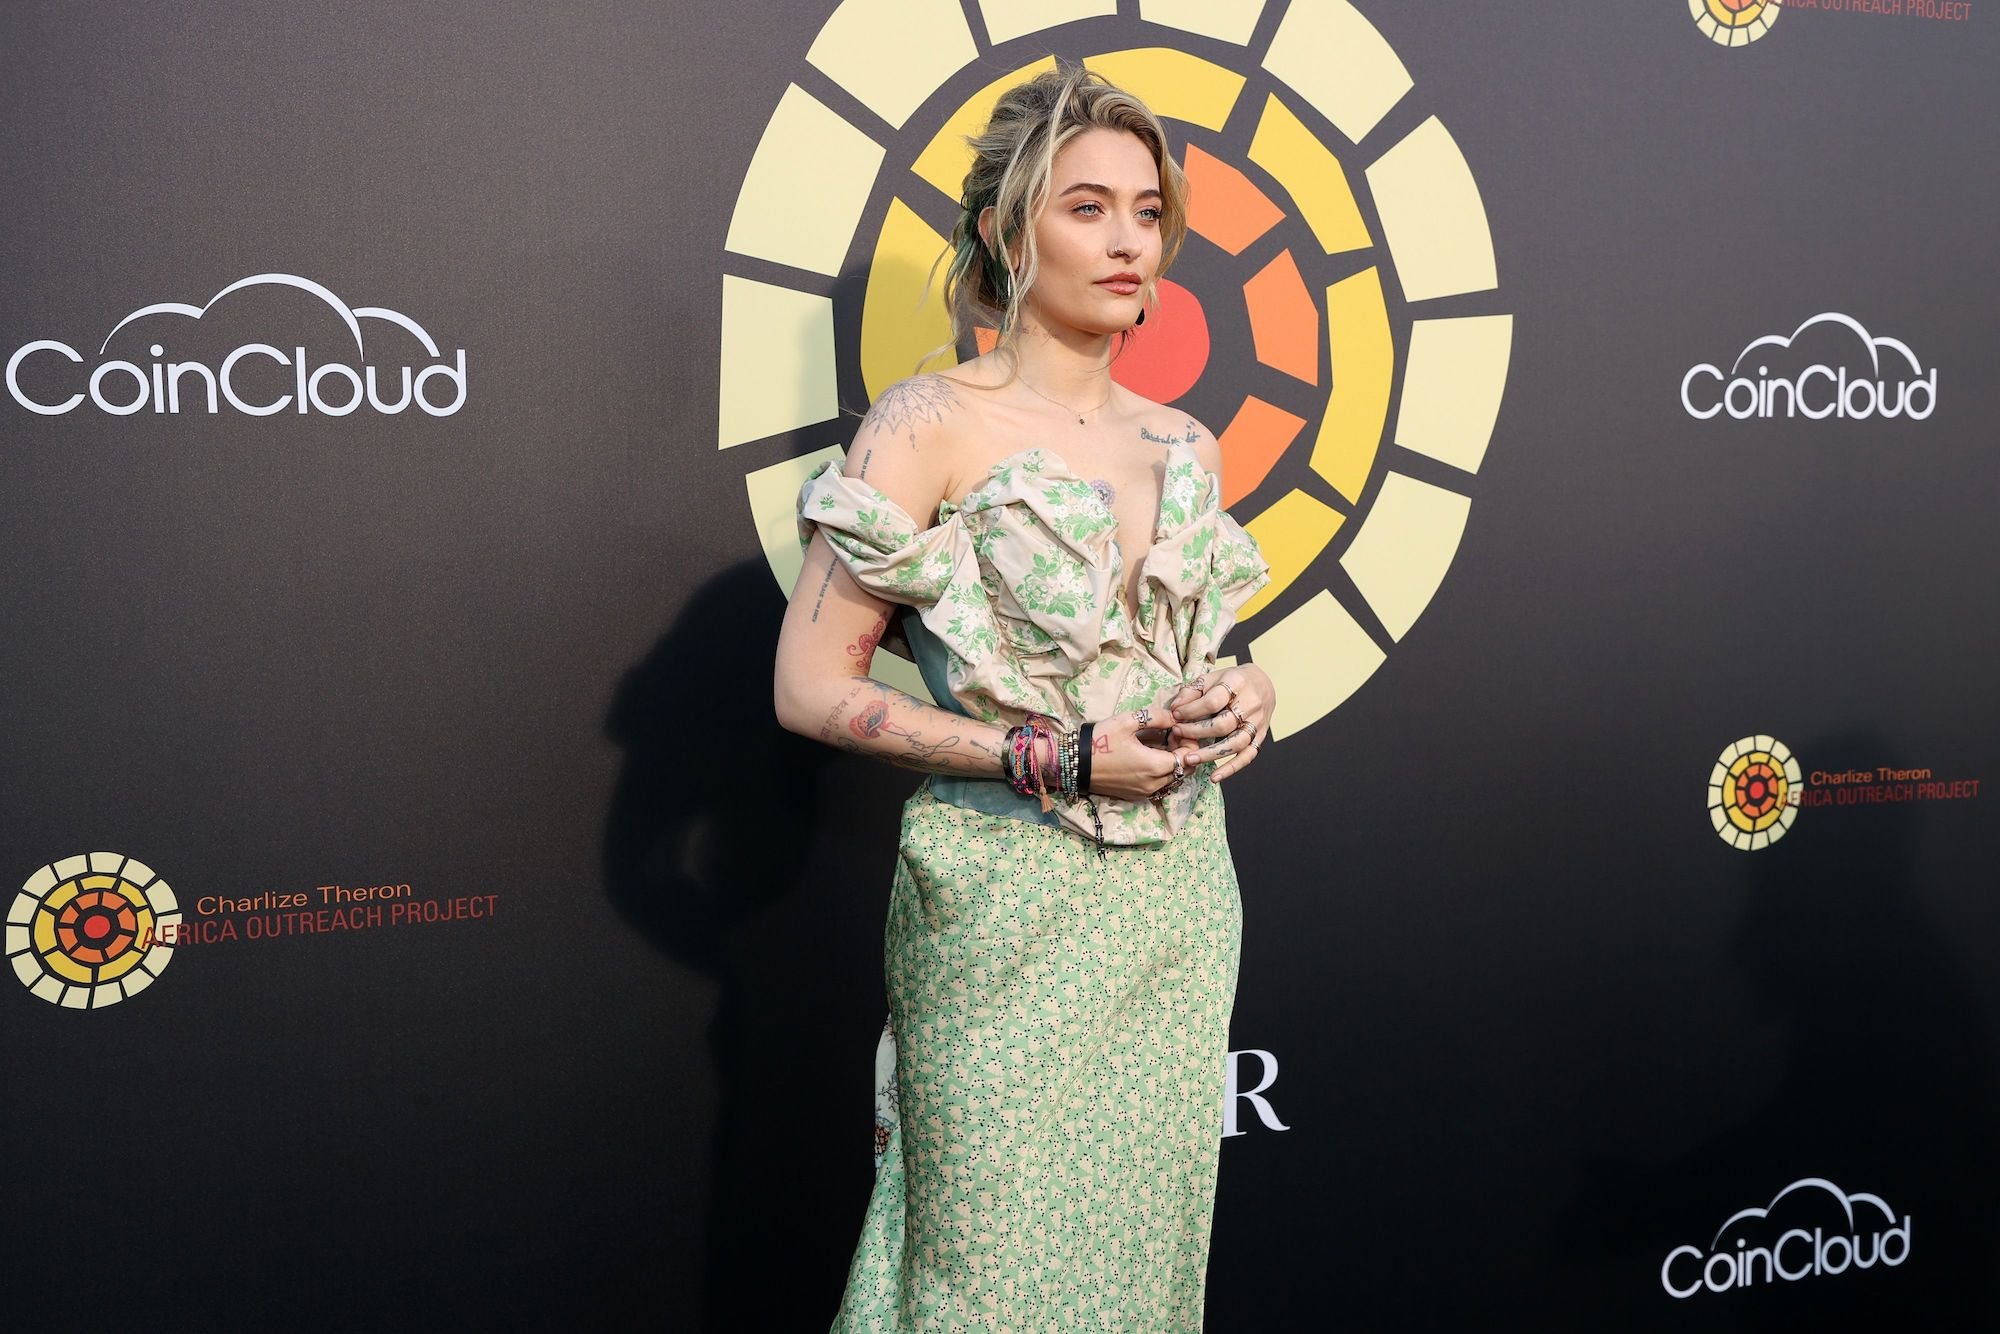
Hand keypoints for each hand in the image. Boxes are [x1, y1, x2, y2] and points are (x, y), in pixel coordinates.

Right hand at [1084, 683, 1210, 800]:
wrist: (1074, 765)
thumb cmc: (1100, 741)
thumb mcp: (1127, 721)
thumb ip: (1155, 717)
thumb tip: (1174, 717)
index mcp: (1156, 766)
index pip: (1189, 757)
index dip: (1188, 741)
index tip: (1176, 728)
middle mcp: (1155, 784)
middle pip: (1184, 770)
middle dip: (1184, 752)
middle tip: (1172, 735)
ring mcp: (1145, 792)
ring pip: (1173, 779)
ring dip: (1173, 762)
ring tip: (1161, 744)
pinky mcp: (1136, 795)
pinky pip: (1159, 785)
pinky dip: (1162, 772)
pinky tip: (1149, 756)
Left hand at [1166, 665, 1273, 782]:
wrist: (1262, 683)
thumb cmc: (1232, 681)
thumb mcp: (1212, 678)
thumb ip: (1192, 691)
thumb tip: (1175, 708)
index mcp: (1237, 684)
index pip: (1213, 702)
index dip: (1192, 710)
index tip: (1175, 715)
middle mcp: (1250, 704)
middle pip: (1223, 724)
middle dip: (1196, 732)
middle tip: (1177, 734)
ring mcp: (1257, 723)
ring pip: (1235, 743)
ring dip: (1210, 754)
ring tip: (1189, 759)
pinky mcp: (1260, 736)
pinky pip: (1248, 756)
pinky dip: (1232, 768)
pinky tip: (1215, 777)